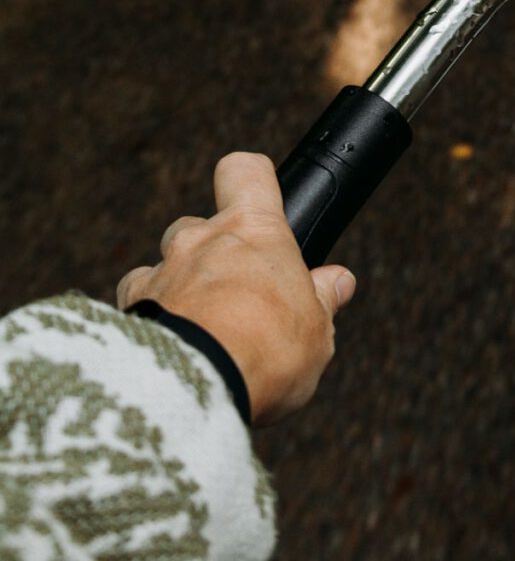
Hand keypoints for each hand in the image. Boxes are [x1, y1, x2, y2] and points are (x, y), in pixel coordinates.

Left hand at [116, 152, 355, 424]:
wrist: (194, 389)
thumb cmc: (265, 350)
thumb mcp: (315, 329)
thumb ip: (321, 300)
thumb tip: (339, 282)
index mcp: (253, 229)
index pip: (245, 171)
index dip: (251, 180)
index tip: (260, 198)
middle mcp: (200, 238)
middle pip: (200, 223)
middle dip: (213, 251)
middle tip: (237, 293)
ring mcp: (161, 270)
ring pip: (166, 264)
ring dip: (180, 286)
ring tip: (202, 331)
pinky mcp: (129, 307)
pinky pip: (138, 302)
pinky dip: (153, 319)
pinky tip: (171, 349)